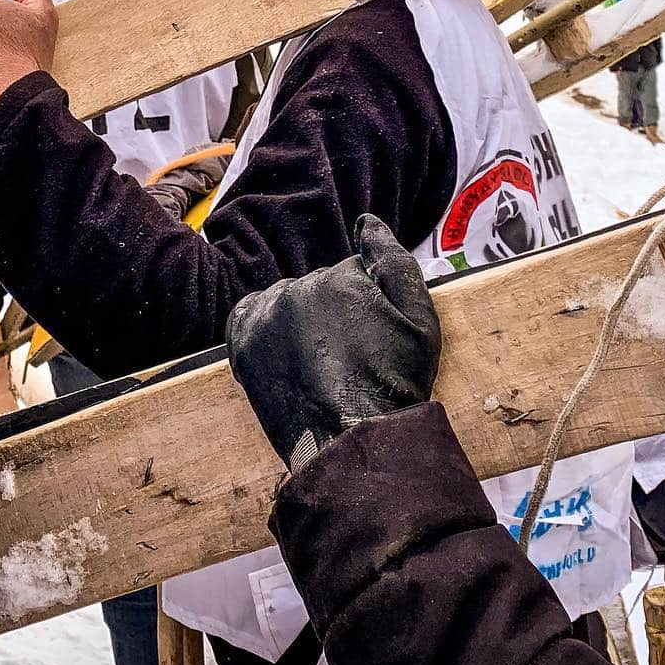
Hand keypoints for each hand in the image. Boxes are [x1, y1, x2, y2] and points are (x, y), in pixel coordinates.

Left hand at [227, 215, 440, 468]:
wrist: (354, 444)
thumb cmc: (394, 385)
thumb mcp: (420, 319)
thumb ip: (394, 261)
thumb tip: (367, 221)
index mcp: (340, 278)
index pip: (353, 273)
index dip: (369, 306)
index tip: (374, 339)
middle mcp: (297, 289)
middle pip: (320, 286)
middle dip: (336, 313)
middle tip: (353, 358)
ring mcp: (266, 317)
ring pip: (289, 302)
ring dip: (303, 322)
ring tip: (324, 365)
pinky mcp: (244, 343)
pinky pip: (253, 316)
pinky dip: (267, 328)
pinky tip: (291, 355)